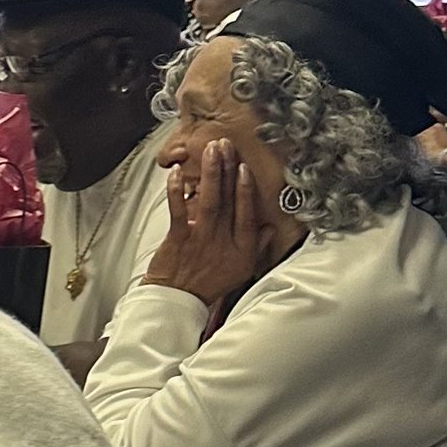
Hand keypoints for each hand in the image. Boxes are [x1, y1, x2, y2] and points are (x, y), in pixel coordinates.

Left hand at [144, 138, 271, 314]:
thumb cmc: (208, 284)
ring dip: (210, 174)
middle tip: (227, 146)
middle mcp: (223, 241)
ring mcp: (200, 238)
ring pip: (209, 201)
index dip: (246, 190)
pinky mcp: (178, 238)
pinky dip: (176, 192)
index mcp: (241, 248)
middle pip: (228, 200)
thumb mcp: (242, 269)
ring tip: (211, 151)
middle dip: (227, 170)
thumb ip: (256, 245)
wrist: (177, 301)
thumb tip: (270, 227)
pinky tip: (176, 174)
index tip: (245, 169)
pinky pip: (178, 211)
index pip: (247, 213)